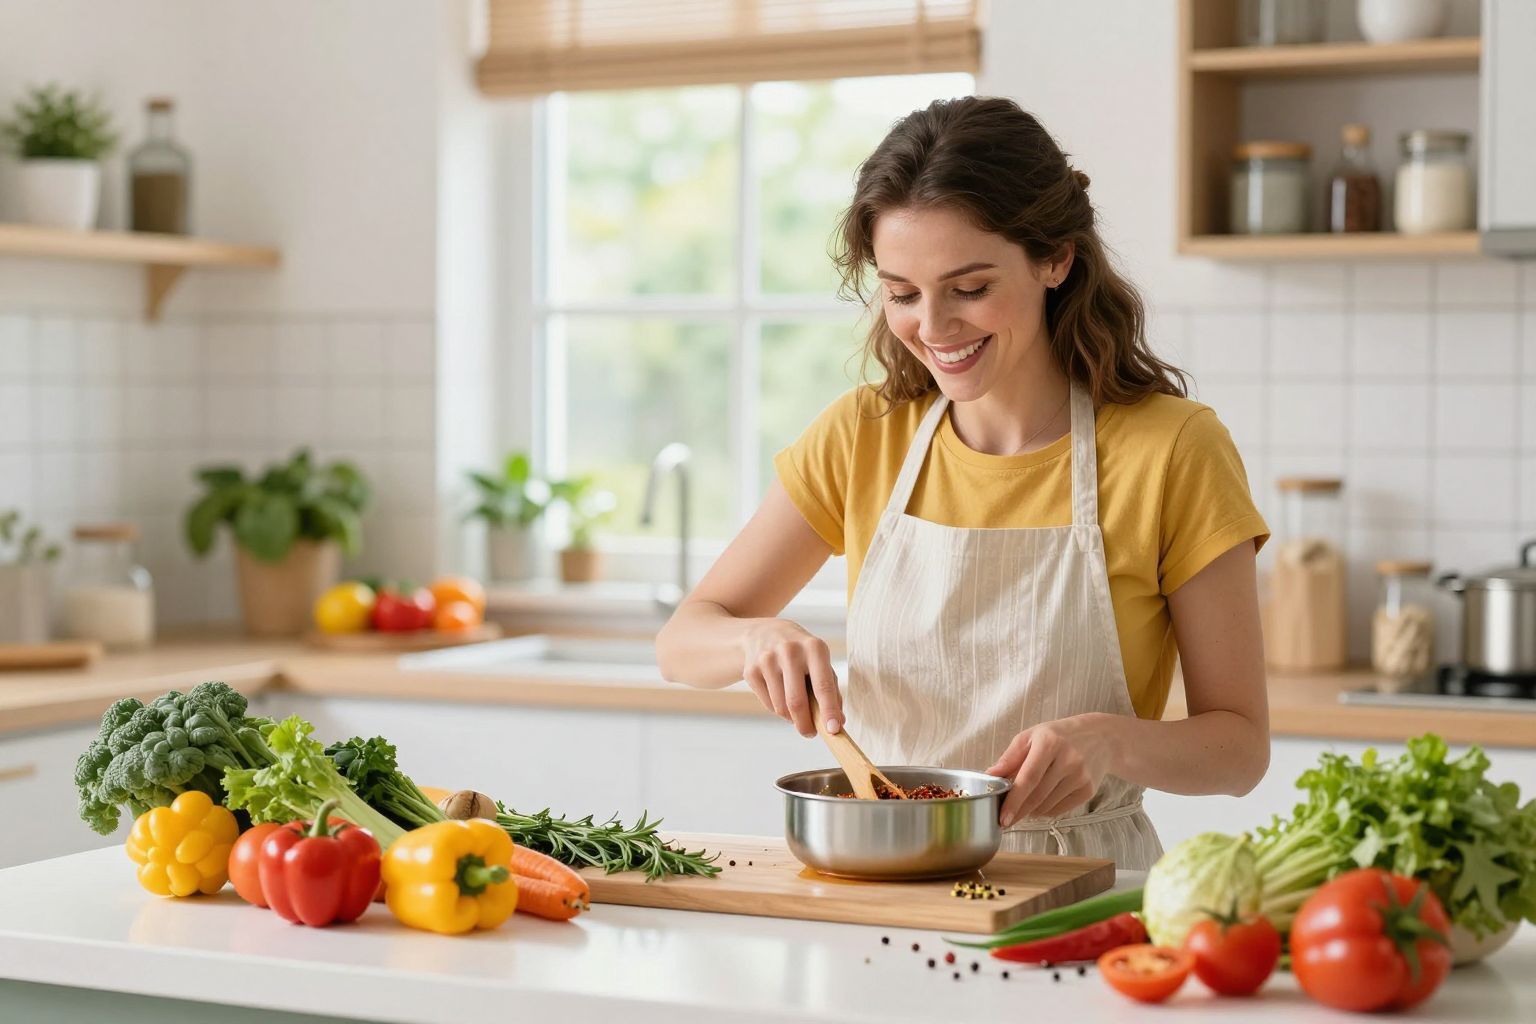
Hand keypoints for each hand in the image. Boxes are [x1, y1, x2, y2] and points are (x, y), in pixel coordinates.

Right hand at [741, 619, 841, 737]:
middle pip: (797, 702)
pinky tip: (781, 696)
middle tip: (810, 733)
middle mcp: (790, 651)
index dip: (829, 710)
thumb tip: (838, 723)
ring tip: (796, 711)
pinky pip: (768, 704)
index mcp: (814, 647)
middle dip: (805, 724)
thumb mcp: (819, 662)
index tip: (834, 730)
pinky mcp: (751, 671)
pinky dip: (778, 709)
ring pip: (781, 707)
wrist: (764, 633)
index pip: (823, 685)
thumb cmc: (801, 654)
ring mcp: (767, 660)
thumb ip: (831, 690)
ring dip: (791, 718)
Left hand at [986, 714, 1121, 826]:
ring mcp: (1081, 777)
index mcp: (1049, 743)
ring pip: (1047, 806)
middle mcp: (1068, 760)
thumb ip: (1010, 757)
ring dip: (1031, 811)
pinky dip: (1045, 810)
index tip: (1003, 817)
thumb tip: (989, 775)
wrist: (1100, 738)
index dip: (1014, 800)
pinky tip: (1041, 801)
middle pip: (1037, 796)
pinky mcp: (1089, 790)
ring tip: (1024, 804)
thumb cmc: (1058, 736)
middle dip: (1018, 811)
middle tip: (1005, 819)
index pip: (1028, 778)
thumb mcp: (1031, 736)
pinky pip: (1060, 809)